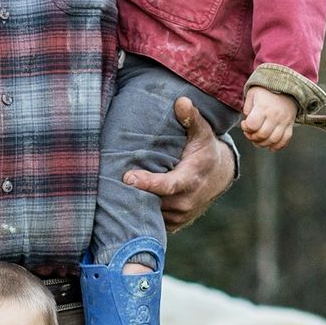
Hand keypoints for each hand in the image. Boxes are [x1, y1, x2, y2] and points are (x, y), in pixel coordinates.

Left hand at [122, 95, 236, 231]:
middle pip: (153, 202)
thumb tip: (181, 101)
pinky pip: (152, 223)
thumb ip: (191, 118)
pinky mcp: (174, 224)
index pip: (168, 185)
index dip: (148, 183)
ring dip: (133, 205)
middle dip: (132, 195)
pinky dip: (139, 215)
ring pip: (150, 215)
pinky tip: (122, 202)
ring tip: (111, 191)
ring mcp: (180, 216)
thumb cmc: (204, 149)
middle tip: (107, 183)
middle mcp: (186, 201)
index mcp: (191, 179)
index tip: (128, 177)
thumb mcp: (202, 132)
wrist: (218, 175)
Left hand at [241, 84, 295, 149]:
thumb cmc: (266, 91)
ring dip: (263, 144)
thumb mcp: (252, 94)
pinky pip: (286, 139)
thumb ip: (247, 107)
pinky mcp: (290, 125)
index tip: (244, 124)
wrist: (286, 87)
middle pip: (262, 135)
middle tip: (249, 133)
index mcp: (263, 108)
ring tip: (258, 140)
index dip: (245, 128)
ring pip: (274, 140)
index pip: (252, 125)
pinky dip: (278, 146)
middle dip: (252, 138)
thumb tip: (247, 120)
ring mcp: (284, 121)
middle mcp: (275, 116)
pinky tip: (270, 147)